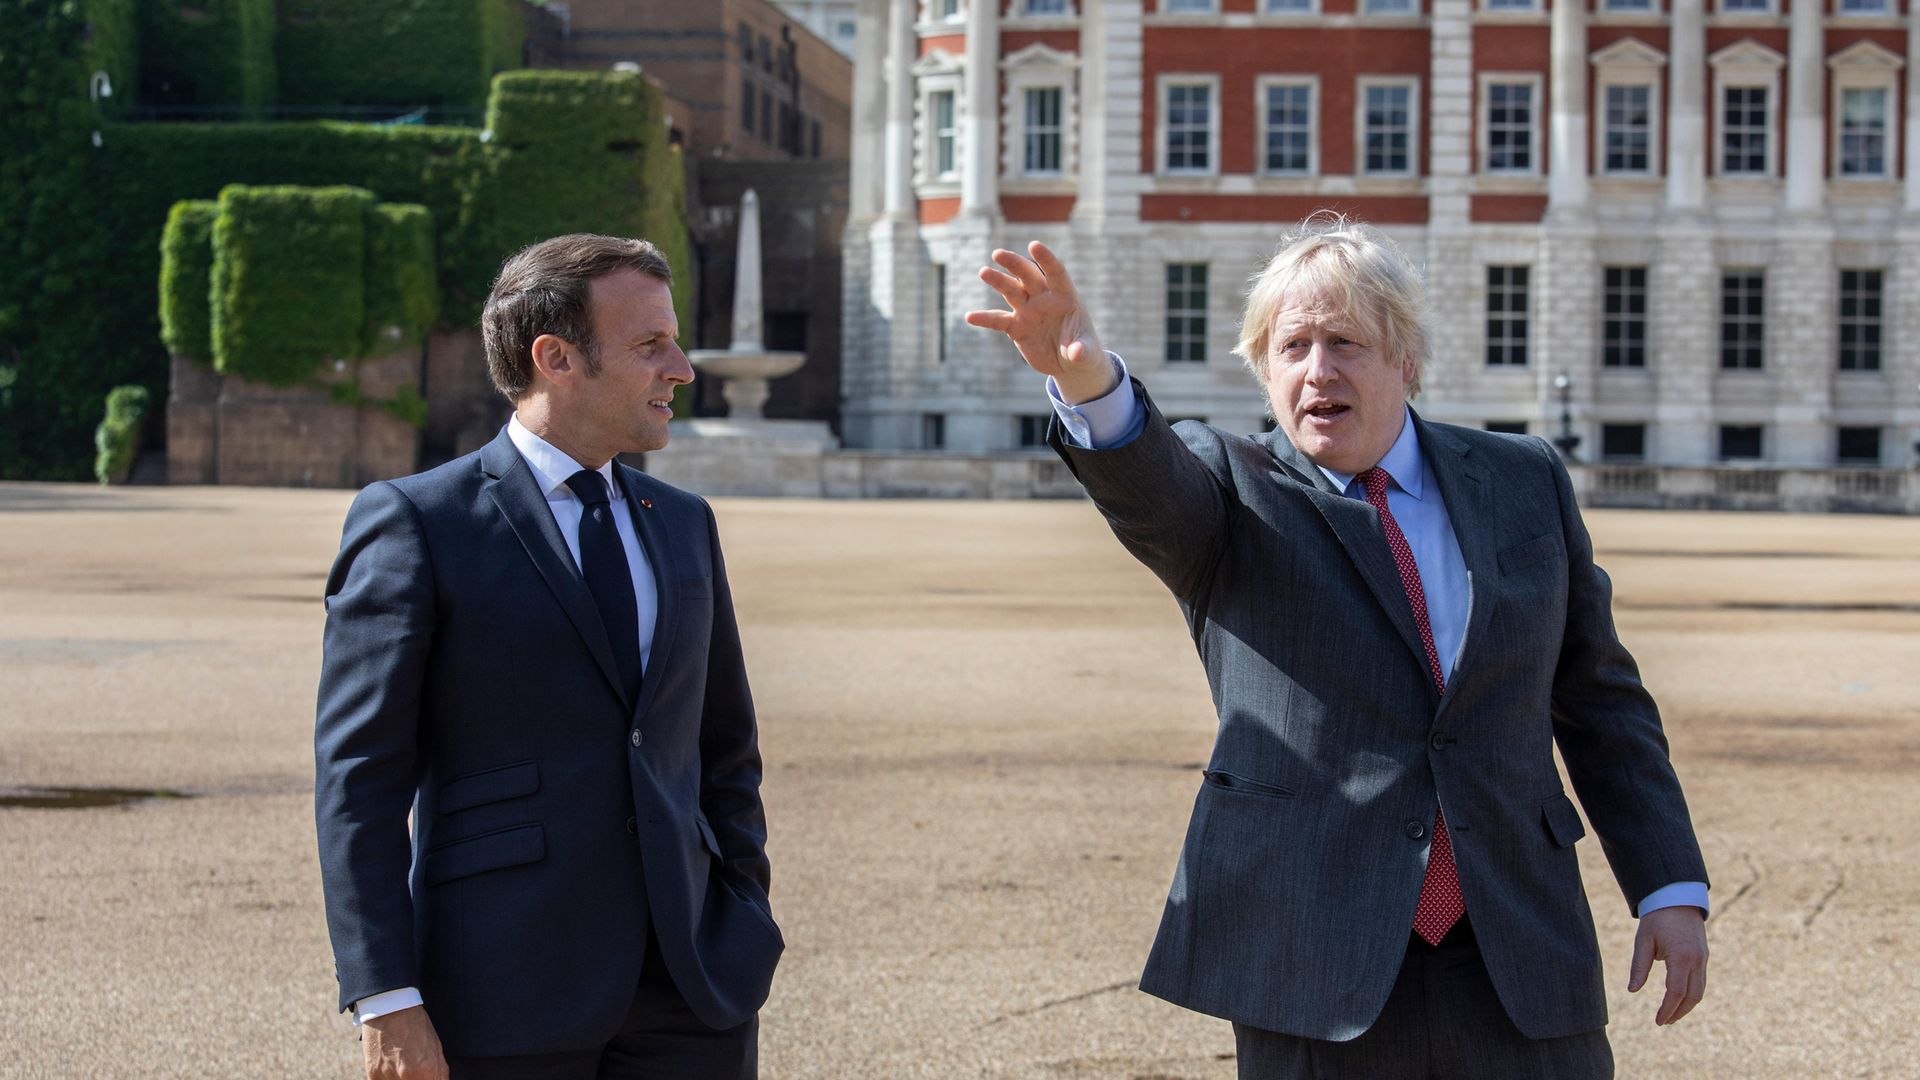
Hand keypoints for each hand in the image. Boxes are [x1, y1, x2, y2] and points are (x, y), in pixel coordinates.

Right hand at [361, 1005, 447, 1079]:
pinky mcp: (373, 1074)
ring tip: (404, 1065)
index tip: (429, 1077)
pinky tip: (393, 1067)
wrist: (389, 1008)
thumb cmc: (415, 1024)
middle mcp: (407, 1076)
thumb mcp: (436, 1047)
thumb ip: (439, 1071)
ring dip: (403, 1079)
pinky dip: (389, 1078)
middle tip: (417, 1072)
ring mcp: (388, 1077)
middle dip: (418, 1079)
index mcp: (427, 1069)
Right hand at [963, 241, 1114, 403]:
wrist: (1068, 364)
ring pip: (1011, 291)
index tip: (1033, 246)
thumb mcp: (1087, 354)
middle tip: (997, 254)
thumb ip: (1081, 350)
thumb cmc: (1083, 351)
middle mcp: (1044, 298)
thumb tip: (1076, 354)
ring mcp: (1028, 311)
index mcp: (1065, 296)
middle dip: (1014, 264)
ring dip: (998, 281)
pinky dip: (985, 319)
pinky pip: (998, 321)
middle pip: (1028, 276)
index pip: (1056, 272)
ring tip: (984, 272)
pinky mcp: (1016, 327)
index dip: (1046, 259)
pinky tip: (970, 317)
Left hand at [1627, 905, 1707, 1025]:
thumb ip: (1639, 966)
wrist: (1677, 899)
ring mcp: (1703, 959)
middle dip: (1679, 1013)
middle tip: (1664, 1022)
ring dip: (1687, 1006)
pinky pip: (1701, 982)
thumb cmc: (1657, 919)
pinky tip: (1679, 1000)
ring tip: (1671, 1015)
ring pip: (1700, 991)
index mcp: (1681, 957)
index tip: (1658, 1021)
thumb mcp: (1643, 941)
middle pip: (1692, 996)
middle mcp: (1697, 960)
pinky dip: (1691, 994)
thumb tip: (1632, 990)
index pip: (1676, 992)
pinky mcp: (1704, 957)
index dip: (1667, 1009)